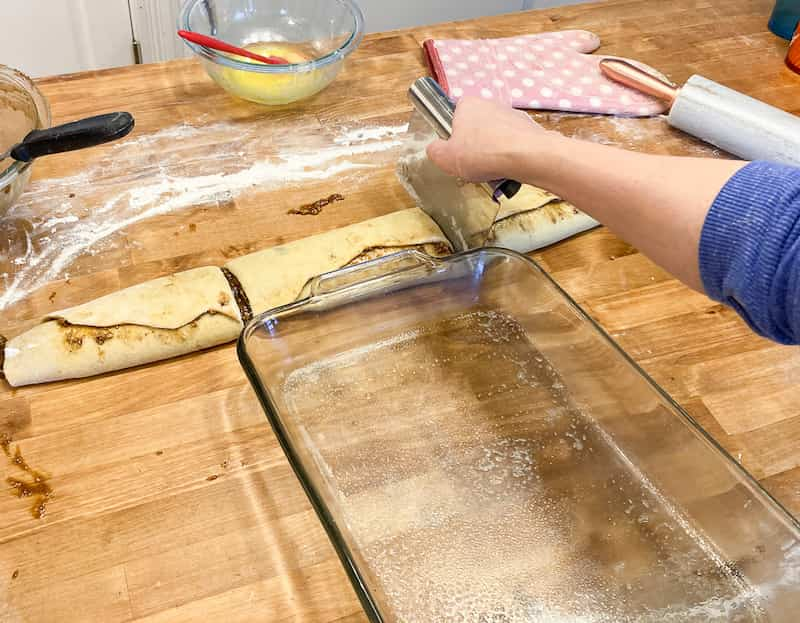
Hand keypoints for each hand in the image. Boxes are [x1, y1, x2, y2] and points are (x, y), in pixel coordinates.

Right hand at [425, 96, 552, 182]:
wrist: (527, 156)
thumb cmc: (482, 153)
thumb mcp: (445, 158)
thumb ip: (434, 151)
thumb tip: (435, 148)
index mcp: (467, 104)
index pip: (455, 117)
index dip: (454, 137)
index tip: (457, 152)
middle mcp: (490, 104)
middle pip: (476, 129)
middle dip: (475, 147)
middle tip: (473, 165)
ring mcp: (511, 114)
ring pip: (495, 138)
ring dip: (493, 153)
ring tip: (492, 171)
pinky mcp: (528, 128)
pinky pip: (513, 144)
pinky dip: (510, 156)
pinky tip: (508, 168)